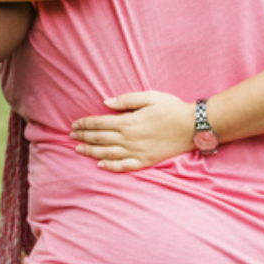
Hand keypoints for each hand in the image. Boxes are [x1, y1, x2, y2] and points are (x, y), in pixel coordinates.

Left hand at [70, 91, 195, 171]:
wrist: (193, 126)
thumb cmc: (171, 108)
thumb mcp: (149, 97)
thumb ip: (126, 100)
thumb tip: (106, 103)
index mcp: (129, 121)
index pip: (99, 123)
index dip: (84, 124)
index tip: (73, 125)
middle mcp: (130, 139)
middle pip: (100, 139)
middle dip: (83, 137)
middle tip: (70, 137)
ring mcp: (137, 152)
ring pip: (107, 153)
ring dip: (90, 151)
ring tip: (78, 149)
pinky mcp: (145, 161)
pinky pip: (123, 166)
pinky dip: (110, 166)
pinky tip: (100, 165)